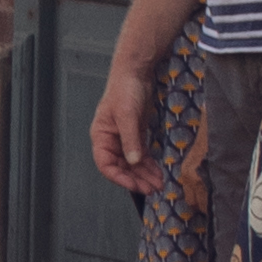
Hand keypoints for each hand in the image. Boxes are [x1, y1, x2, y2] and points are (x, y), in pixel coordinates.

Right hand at [87, 49, 157, 195]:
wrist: (136, 72)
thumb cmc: (125, 90)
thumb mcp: (127, 116)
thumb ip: (130, 140)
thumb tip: (134, 162)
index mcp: (101, 136)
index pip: (105, 164)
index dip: (119, 178)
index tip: (135, 186)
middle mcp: (111, 140)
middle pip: (121, 167)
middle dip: (136, 179)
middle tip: (152, 189)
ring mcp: (124, 138)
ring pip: (132, 164)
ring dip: (144, 174)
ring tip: (159, 183)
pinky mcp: (136, 134)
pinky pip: (141, 155)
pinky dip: (149, 164)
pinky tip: (158, 171)